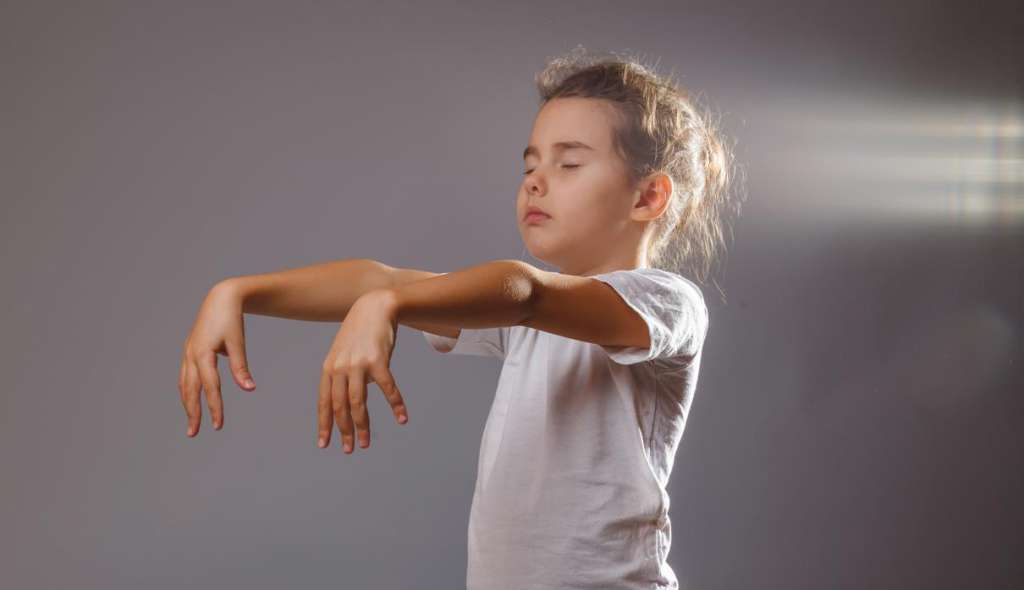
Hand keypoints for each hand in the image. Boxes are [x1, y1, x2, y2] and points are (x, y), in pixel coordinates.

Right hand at [179, 280, 255, 436]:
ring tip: (191, 422)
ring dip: (187, 404)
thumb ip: (241, 368)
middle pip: (190, 390)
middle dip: (192, 413)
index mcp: (203, 353)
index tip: (218, 426)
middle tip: (194, 434)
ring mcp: (187, 352)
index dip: (214, 407)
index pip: (210, 387)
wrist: (221, 297)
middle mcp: (191, 355)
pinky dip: (187, 390)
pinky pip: (185, 375)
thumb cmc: (231, 318)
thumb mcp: (238, 342)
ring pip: (184, 384)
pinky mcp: (189, 350)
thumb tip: (249, 389)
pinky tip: (191, 399)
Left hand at [319, 289, 408, 452]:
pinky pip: (387, 388)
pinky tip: (402, 418)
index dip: (324, 424)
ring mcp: (358, 365)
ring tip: (366, 443)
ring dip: (363, 426)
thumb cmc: (360, 333)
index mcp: (329, 368)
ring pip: (358, 403)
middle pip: (340, 406)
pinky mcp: (378, 361)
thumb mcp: (343, 353)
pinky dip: (395, 405)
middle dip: (344, 431)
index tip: (324, 444)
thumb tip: (348, 401)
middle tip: (350, 449)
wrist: (375, 307)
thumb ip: (342, 375)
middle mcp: (340, 368)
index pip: (324, 402)